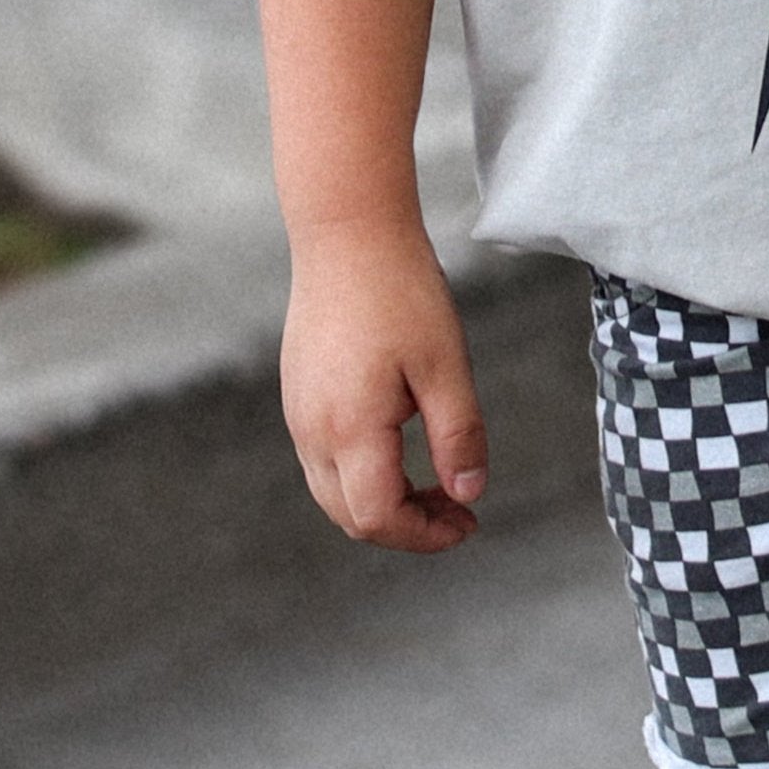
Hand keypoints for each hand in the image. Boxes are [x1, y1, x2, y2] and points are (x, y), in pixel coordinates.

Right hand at [279, 222, 487, 549]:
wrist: (347, 232)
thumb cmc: (400, 291)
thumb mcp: (445, 366)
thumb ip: (458, 436)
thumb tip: (470, 494)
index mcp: (348, 428)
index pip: (377, 518)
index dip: (425, 535)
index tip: (467, 523)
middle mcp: (311, 430)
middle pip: (350, 517)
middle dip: (406, 527)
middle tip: (458, 509)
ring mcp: (298, 413)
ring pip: (333, 492)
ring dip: (384, 502)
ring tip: (436, 481)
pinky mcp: (298, 394)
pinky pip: (324, 460)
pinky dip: (363, 475)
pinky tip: (402, 446)